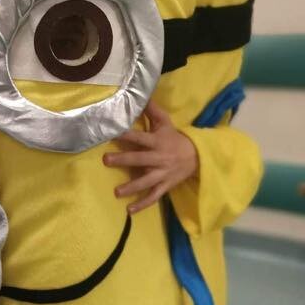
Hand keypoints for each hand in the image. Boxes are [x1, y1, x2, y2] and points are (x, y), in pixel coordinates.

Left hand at [103, 100, 198, 214]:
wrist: (198, 156)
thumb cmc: (175, 138)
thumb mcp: (165, 123)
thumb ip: (152, 111)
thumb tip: (141, 95)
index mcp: (157, 142)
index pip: (140, 138)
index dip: (126, 135)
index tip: (112, 134)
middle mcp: (159, 158)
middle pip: (140, 159)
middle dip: (123, 160)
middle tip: (106, 160)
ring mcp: (162, 174)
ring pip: (146, 181)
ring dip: (132, 187)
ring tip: (116, 192)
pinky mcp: (165, 186)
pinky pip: (153, 196)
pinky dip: (142, 204)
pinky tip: (129, 210)